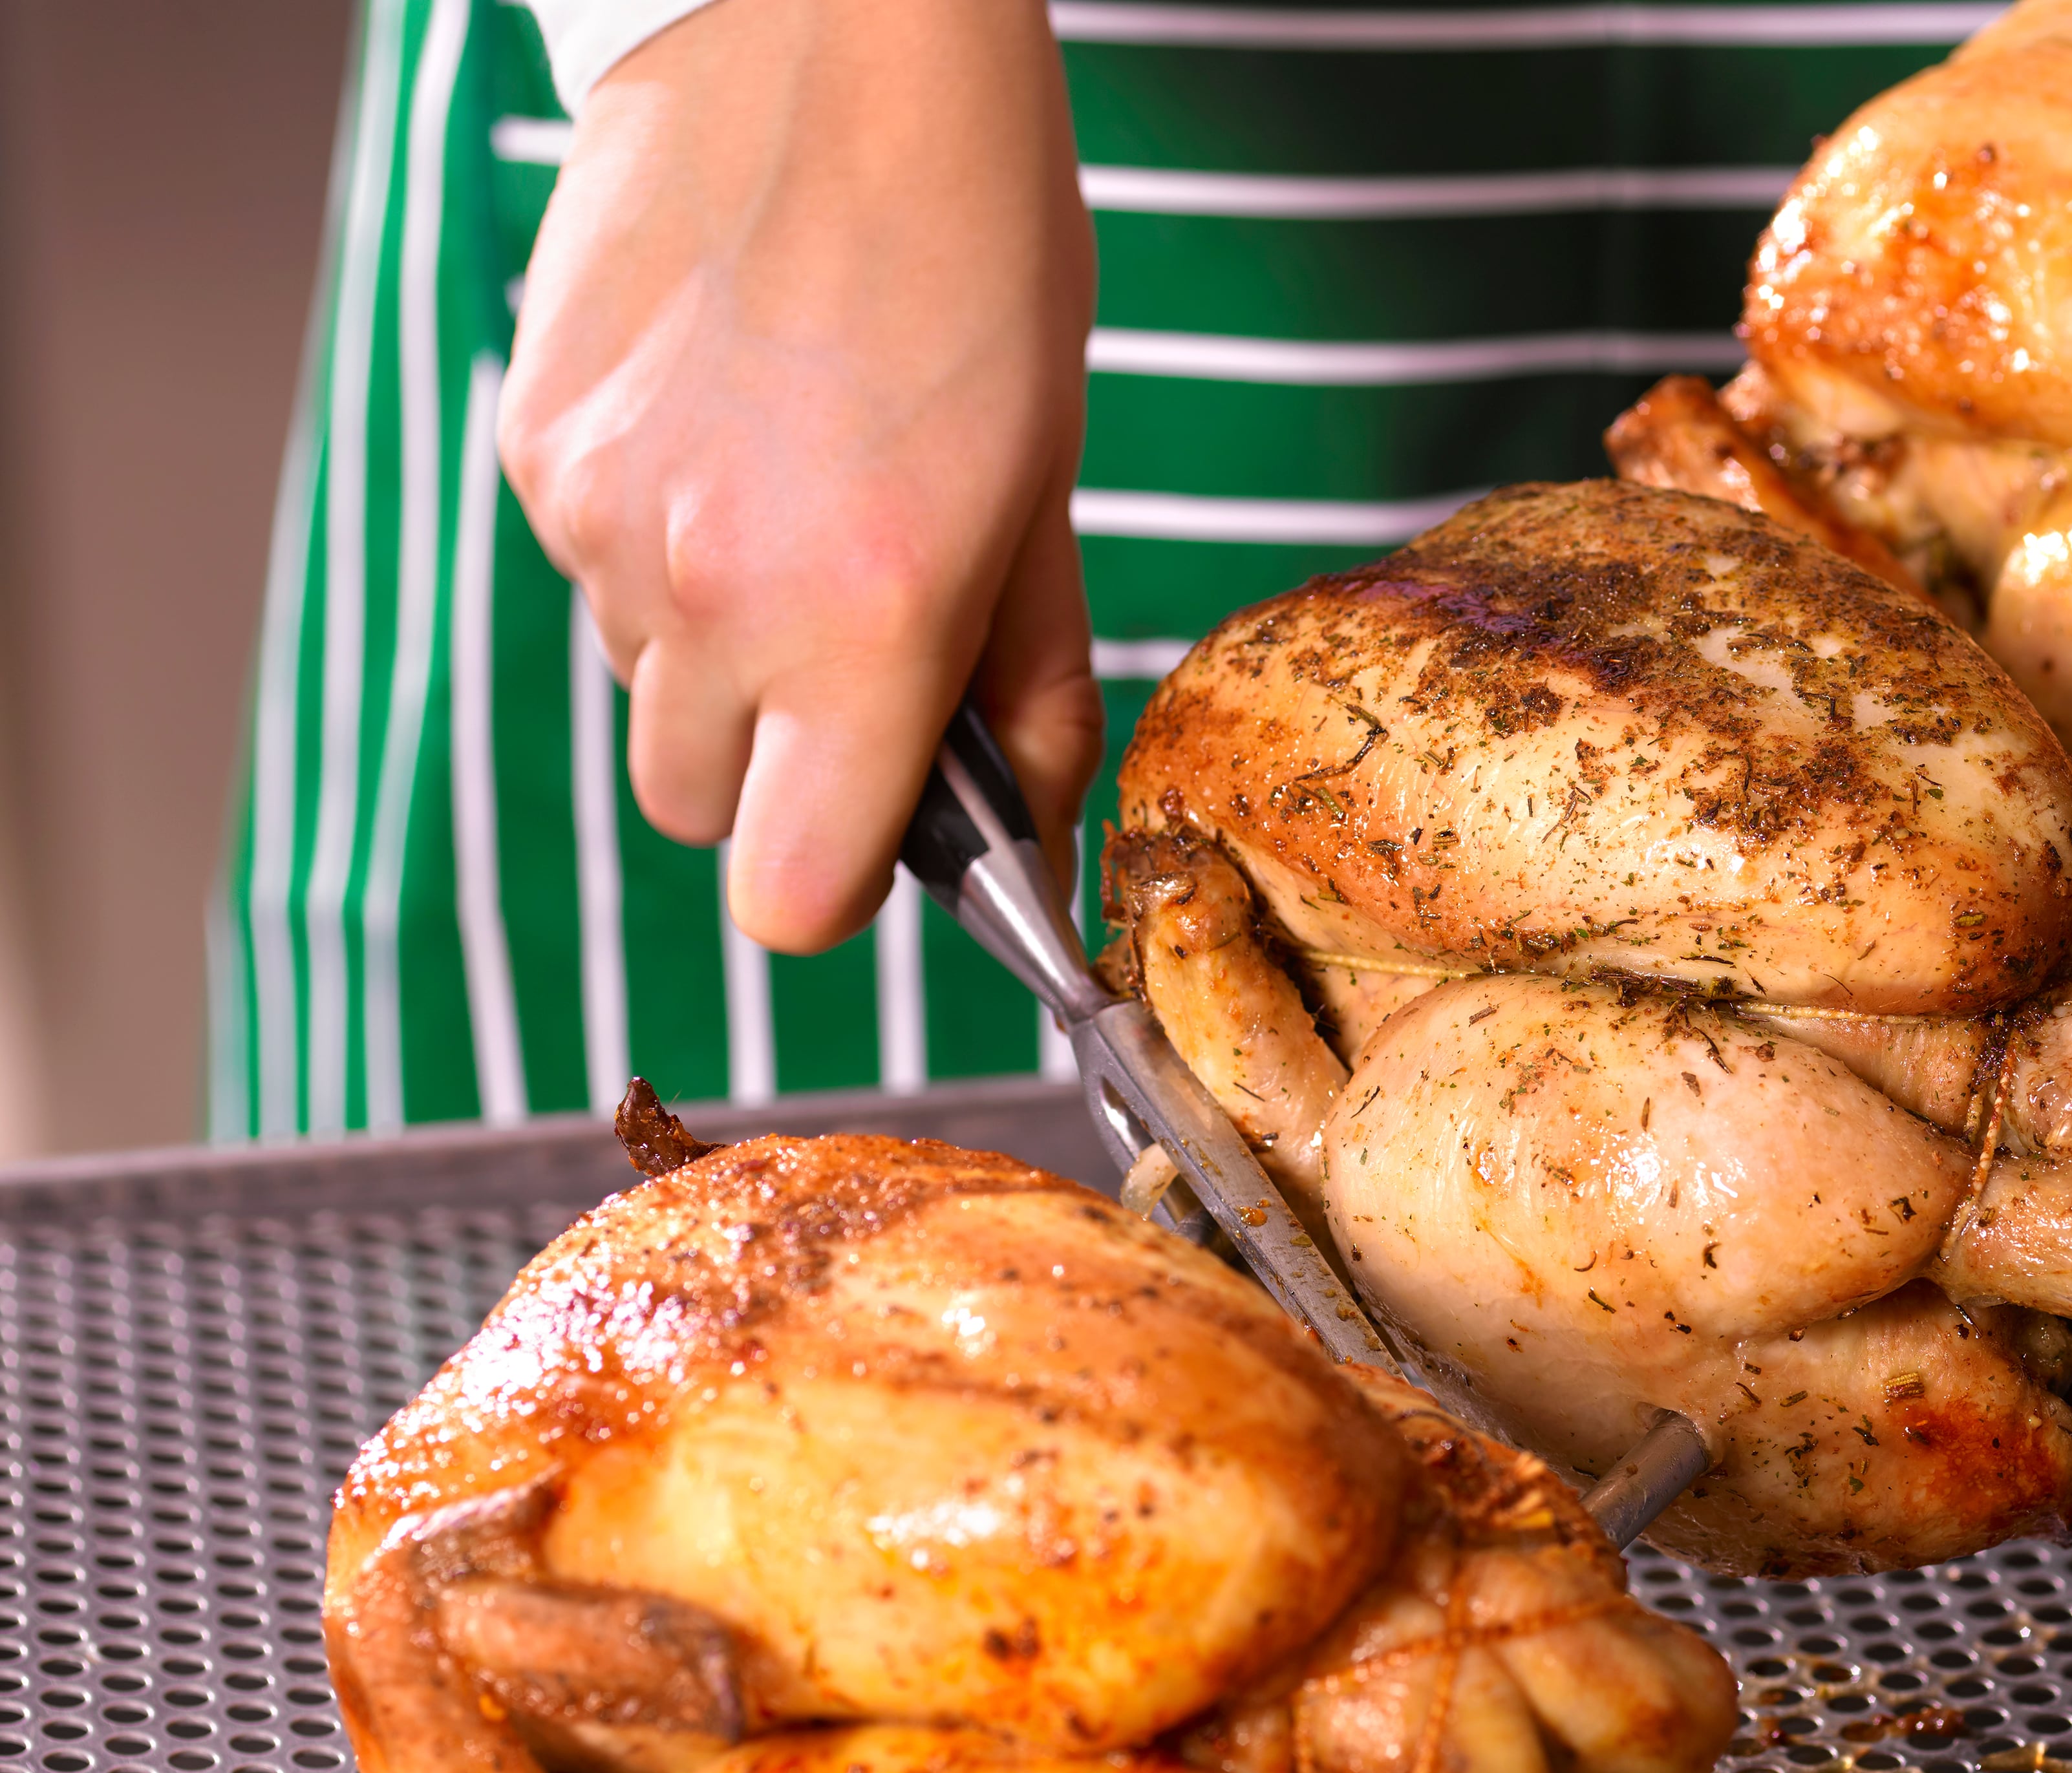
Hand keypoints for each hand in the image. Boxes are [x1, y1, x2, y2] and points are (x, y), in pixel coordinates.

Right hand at [501, 0, 1101, 951]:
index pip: (792, 899)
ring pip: (642, 688)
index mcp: (861, 628)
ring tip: (796, 498)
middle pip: (699, 809)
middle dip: (774, 768)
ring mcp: (599, 523)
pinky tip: (726, 433)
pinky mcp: (535, 449)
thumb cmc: (974, 254)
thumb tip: (1033, 832)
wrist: (828, 44)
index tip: (878, 831)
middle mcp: (708, 595)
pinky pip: (590, 574)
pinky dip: (653, 546)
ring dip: (715, 648)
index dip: (837, 881)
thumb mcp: (1047, 491)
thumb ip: (1030, 689)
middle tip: (855, 649)